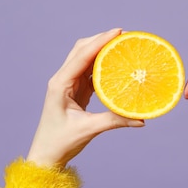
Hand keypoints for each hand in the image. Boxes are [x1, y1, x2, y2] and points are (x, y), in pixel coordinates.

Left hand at [26, 28, 144, 166]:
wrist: (47, 155)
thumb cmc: (60, 142)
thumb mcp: (88, 129)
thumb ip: (114, 121)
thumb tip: (140, 119)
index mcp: (60, 84)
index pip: (82, 55)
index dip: (100, 41)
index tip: (118, 32)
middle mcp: (62, 80)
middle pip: (82, 50)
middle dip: (101, 39)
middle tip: (124, 36)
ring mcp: (68, 84)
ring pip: (85, 59)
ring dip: (102, 50)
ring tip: (122, 46)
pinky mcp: (75, 91)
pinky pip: (89, 72)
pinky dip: (102, 66)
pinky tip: (116, 65)